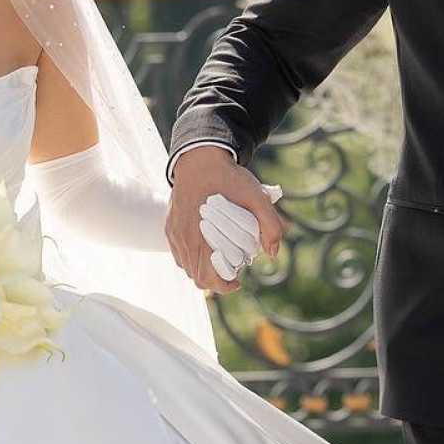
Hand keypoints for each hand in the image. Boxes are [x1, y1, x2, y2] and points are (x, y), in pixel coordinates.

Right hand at [166, 146, 282, 293]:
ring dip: (203, 269)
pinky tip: (205, 247)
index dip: (224, 286)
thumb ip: (270, 225)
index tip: (237, 280)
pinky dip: (192, 257)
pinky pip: (178, 252)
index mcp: (203, 237)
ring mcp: (175, 232)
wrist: (200, 157)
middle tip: (231, 271)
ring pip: (186, 266)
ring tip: (219, 259)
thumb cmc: (228, 178)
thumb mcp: (257, 197)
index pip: (207, 277)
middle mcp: (185, 238)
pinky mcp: (170, 225)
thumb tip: (272, 252)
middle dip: (215, 280)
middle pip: (196, 276)